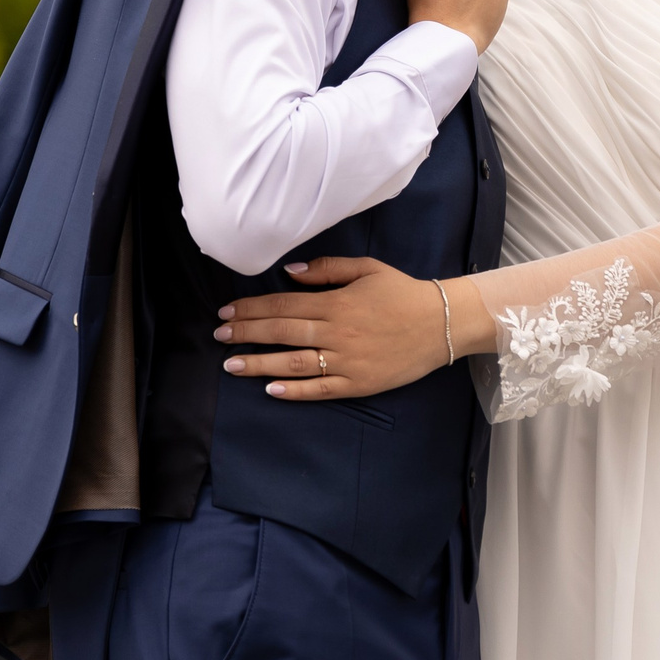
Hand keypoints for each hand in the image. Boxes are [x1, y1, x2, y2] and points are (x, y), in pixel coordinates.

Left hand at [215, 255, 452, 400]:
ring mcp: (347, 361)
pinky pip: (320, 389)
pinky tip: (270, 389)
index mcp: (336, 303)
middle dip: (246, 334)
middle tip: (218, 337)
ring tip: (231, 365)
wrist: (441, 324)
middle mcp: (337, 332)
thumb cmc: (402, 293)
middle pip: (282, 332)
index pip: (283, 305)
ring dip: (259, 364)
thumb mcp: (367, 268)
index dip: (251, 309)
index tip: (226, 313)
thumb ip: (326, 269)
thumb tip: (288, 272)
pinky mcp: (358, 384)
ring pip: (294, 363)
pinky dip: (294, 390)